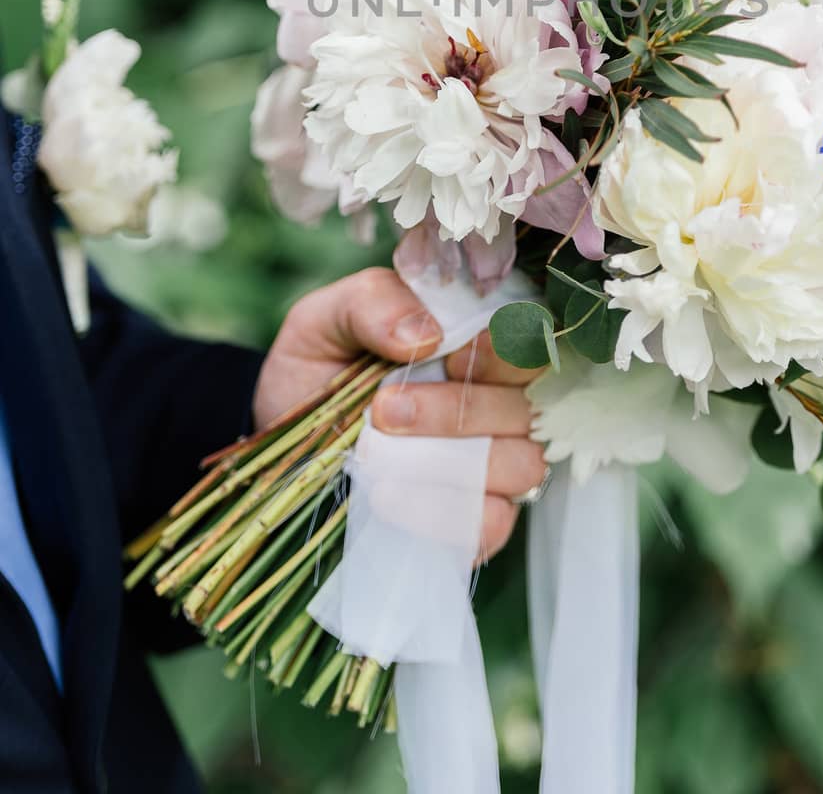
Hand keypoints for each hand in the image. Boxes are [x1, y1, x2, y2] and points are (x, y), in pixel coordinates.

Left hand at [253, 267, 545, 560]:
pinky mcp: (481, 519)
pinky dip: (439, 510)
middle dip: (461, 408)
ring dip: (447, 460)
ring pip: (522, 463)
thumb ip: (374, 301)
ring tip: (380, 451)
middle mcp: (506, 397)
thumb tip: (428, 334)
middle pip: (531, 405)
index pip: (536, 337)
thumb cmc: (320, 368)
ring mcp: (500, 461)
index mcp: (483, 335)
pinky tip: (386, 494)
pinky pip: (493, 520)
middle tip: (387, 407)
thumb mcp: (327, 318)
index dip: (501, 350)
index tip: (442, 354)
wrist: (287, 446)